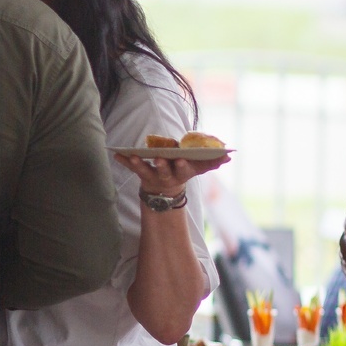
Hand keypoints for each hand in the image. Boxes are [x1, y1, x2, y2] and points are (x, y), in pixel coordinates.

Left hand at [115, 151, 229, 199]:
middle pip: (166, 171)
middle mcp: (168, 176)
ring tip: (133, 156)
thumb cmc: (183, 171)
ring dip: (139, 164)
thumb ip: (211, 162)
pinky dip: (124, 161)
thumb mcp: (198, 168)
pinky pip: (131, 168)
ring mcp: (154, 176)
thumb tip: (229, 156)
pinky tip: (116, 154)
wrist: (165, 190)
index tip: (181, 159)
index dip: (183, 165)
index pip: (186, 169)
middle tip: (160, 159)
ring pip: (146, 170)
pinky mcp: (141, 174)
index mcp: (183, 172)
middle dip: (163, 166)